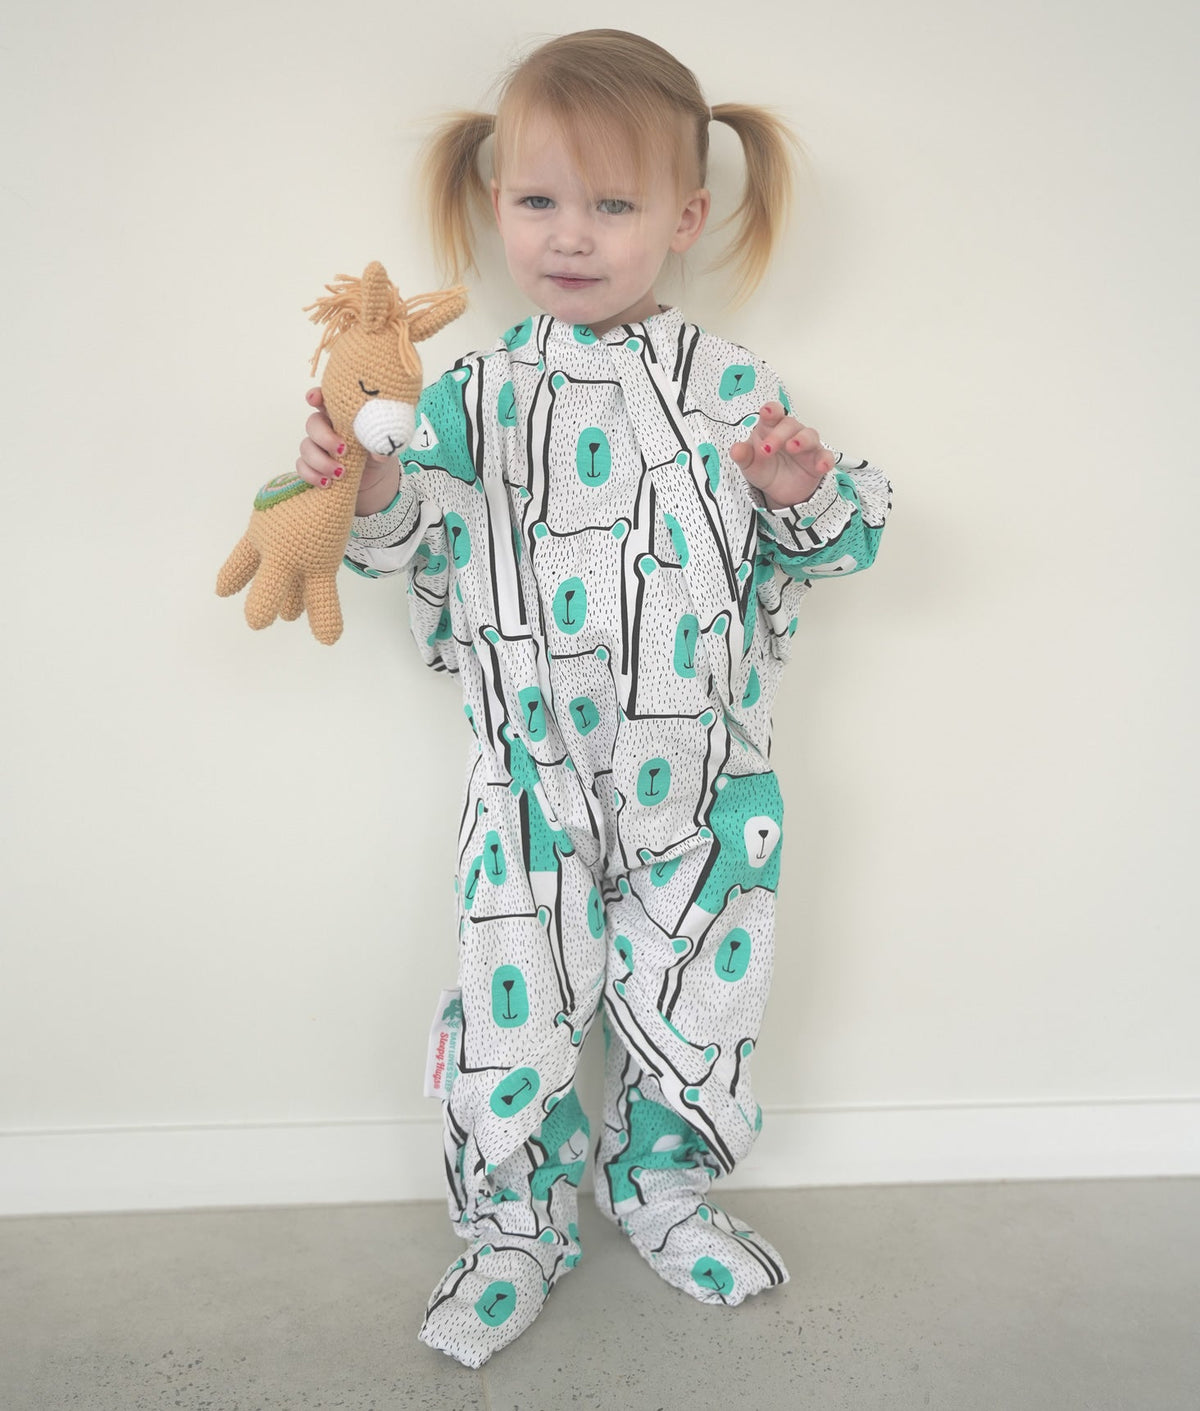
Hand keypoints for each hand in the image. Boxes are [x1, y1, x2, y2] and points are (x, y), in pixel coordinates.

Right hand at [299, 388, 398, 513]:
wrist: (374, 480)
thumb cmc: (377, 455)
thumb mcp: (384, 447)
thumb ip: (383, 445)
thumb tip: (380, 453)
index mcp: (342, 417)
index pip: (325, 400)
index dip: (315, 396)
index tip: (314, 399)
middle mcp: (326, 428)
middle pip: (312, 424)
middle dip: (324, 437)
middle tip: (343, 450)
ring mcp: (317, 447)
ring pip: (306, 447)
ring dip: (321, 461)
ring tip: (341, 473)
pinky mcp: (312, 466)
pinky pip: (301, 467)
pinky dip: (312, 475)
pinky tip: (327, 483)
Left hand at [729, 402, 835, 509]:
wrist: (779, 491)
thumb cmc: (765, 468)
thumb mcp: (750, 464)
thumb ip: (743, 455)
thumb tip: (735, 450)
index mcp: (771, 428)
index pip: (773, 413)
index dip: (771, 411)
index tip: (767, 413)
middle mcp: (790, 433)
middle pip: (789, 424)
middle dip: (779, 435)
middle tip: (767, 449)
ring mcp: (806, 446)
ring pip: (810, 435)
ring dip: (802, 440)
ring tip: (793, 447)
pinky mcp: (818, 461)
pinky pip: (825, 457)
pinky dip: (825, 460)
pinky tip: (821, 466)